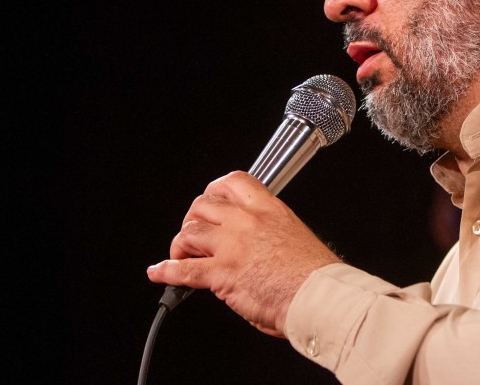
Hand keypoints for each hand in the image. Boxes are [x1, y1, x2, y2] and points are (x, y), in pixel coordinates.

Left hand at [146, 171, 340, 334]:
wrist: (319, 297)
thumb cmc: (315, 275)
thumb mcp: (296, 237)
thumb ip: (271, 234)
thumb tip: (256, 247)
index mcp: (270, 209)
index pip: (234, 182)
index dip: (214, 190)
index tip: (210, 201)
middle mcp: (248, 221)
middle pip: (203, 205)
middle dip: (193, 219)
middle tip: (195, 235)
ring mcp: (232, 246)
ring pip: (189, 233)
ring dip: (181, 246)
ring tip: (183, 257)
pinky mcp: (221, 273)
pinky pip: (182, 270)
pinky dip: (165, 271)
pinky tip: (159, 273)